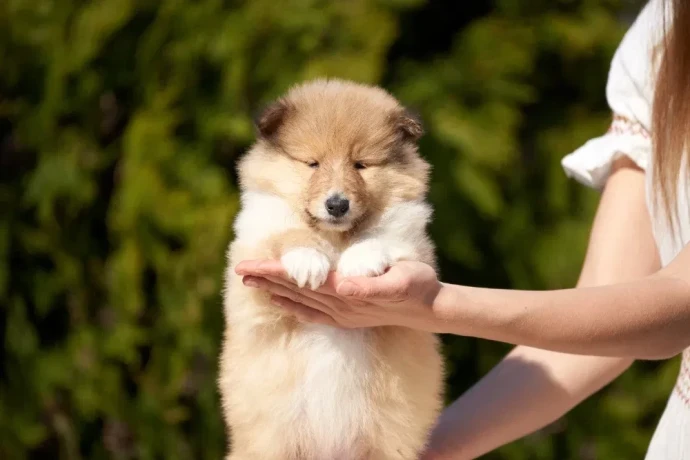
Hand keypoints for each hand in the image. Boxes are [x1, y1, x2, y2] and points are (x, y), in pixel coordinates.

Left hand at [234, 259, 443, 330]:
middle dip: (266, 279)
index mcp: (347, 291)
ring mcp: (341, 313)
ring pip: (300, 301)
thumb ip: (373, 284)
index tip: (251, 266)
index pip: (303, 279)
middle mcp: (339, 305)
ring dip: (274, 291)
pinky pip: (312, 313)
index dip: (275, 272)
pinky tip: (280, 302)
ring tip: (252, 283)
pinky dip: (293, 306)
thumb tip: (344, 285)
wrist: (428, 309)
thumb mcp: (401, 279)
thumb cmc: (417, 285)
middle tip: (239, 270)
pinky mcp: (346, 316)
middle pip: (295, 290)